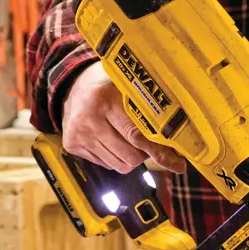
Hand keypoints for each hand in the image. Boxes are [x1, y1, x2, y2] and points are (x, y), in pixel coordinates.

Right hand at [59, 61, 185, 173]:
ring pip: (119, 165)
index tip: (178, 164)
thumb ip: (148, 109)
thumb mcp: (127, 86)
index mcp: (104, 100)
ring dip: (130, 156)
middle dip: (145, 153)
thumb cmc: (107, 84)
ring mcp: (79, 135)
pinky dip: (115, 156)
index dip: (159, 151)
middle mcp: (88, 120)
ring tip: (126, 137)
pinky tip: (111, 139)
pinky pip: (106, 164)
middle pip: (131, 156)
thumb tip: (176, 140)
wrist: (71, 85)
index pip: (137, 134)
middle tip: (147, 140)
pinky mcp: (72, 146)